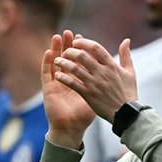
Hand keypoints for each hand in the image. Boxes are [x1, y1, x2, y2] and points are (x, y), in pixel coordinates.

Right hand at [41, 30, 97, 147]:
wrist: (72, 129)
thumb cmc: (84, 115)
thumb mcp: (97, 97)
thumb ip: (105, 84)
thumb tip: (115, 72)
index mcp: (79, 80)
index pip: (79, 61)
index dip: (81, 49)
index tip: (83, 38)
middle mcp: (67, 79)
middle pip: (66, 58)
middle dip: (68, 45)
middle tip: (70, 33)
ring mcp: (56, 83)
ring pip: (55, 62)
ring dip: (55, 49)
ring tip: (57, 37)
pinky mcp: (48, 89)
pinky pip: (46, 74)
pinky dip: (46, 63)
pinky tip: (48, 53)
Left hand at [54, 37, 137, 121]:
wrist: (126, 113)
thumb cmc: (128, 92)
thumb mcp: (130, 71)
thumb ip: (126, 55)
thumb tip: (126, 40)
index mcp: (111, 65)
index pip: (95, 47)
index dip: (83, 42)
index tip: (76, 42)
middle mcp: (102, 72)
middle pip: (82, 56)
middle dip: (70, 51)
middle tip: (64, 52)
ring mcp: (94, 83)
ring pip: (74, 68)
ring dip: (63, 63)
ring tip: (57, 61)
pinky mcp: (88, 94)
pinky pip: (72, 83)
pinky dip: (63, 78)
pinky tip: (57, 75)